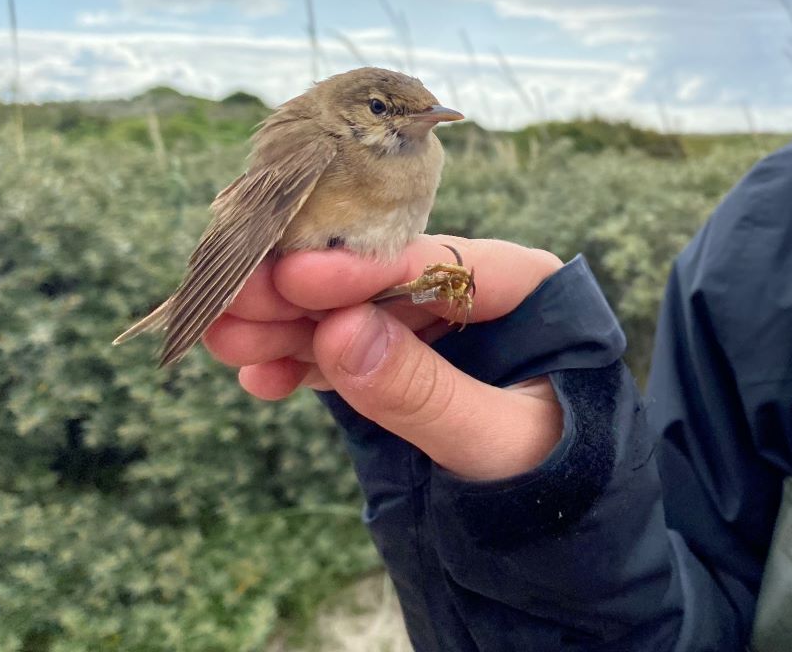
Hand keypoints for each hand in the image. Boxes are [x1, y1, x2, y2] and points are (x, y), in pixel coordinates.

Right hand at [203, 235, 565, 481]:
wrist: (564, 533)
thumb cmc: (561, 476)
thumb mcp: (501, 442)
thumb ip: (427, 393)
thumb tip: (340, 333)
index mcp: (524, 285)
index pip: (437, 259)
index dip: (362, 267)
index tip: (296, 278)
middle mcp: (472, 292)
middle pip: (379, 275)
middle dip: (304, 291)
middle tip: (235, 300)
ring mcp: (431, 326)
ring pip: (350, 311)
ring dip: (287, 325)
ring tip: (227, 339)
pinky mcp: (401, 363)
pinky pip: (344, 354)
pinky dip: (301, 364)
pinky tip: (257, 376)